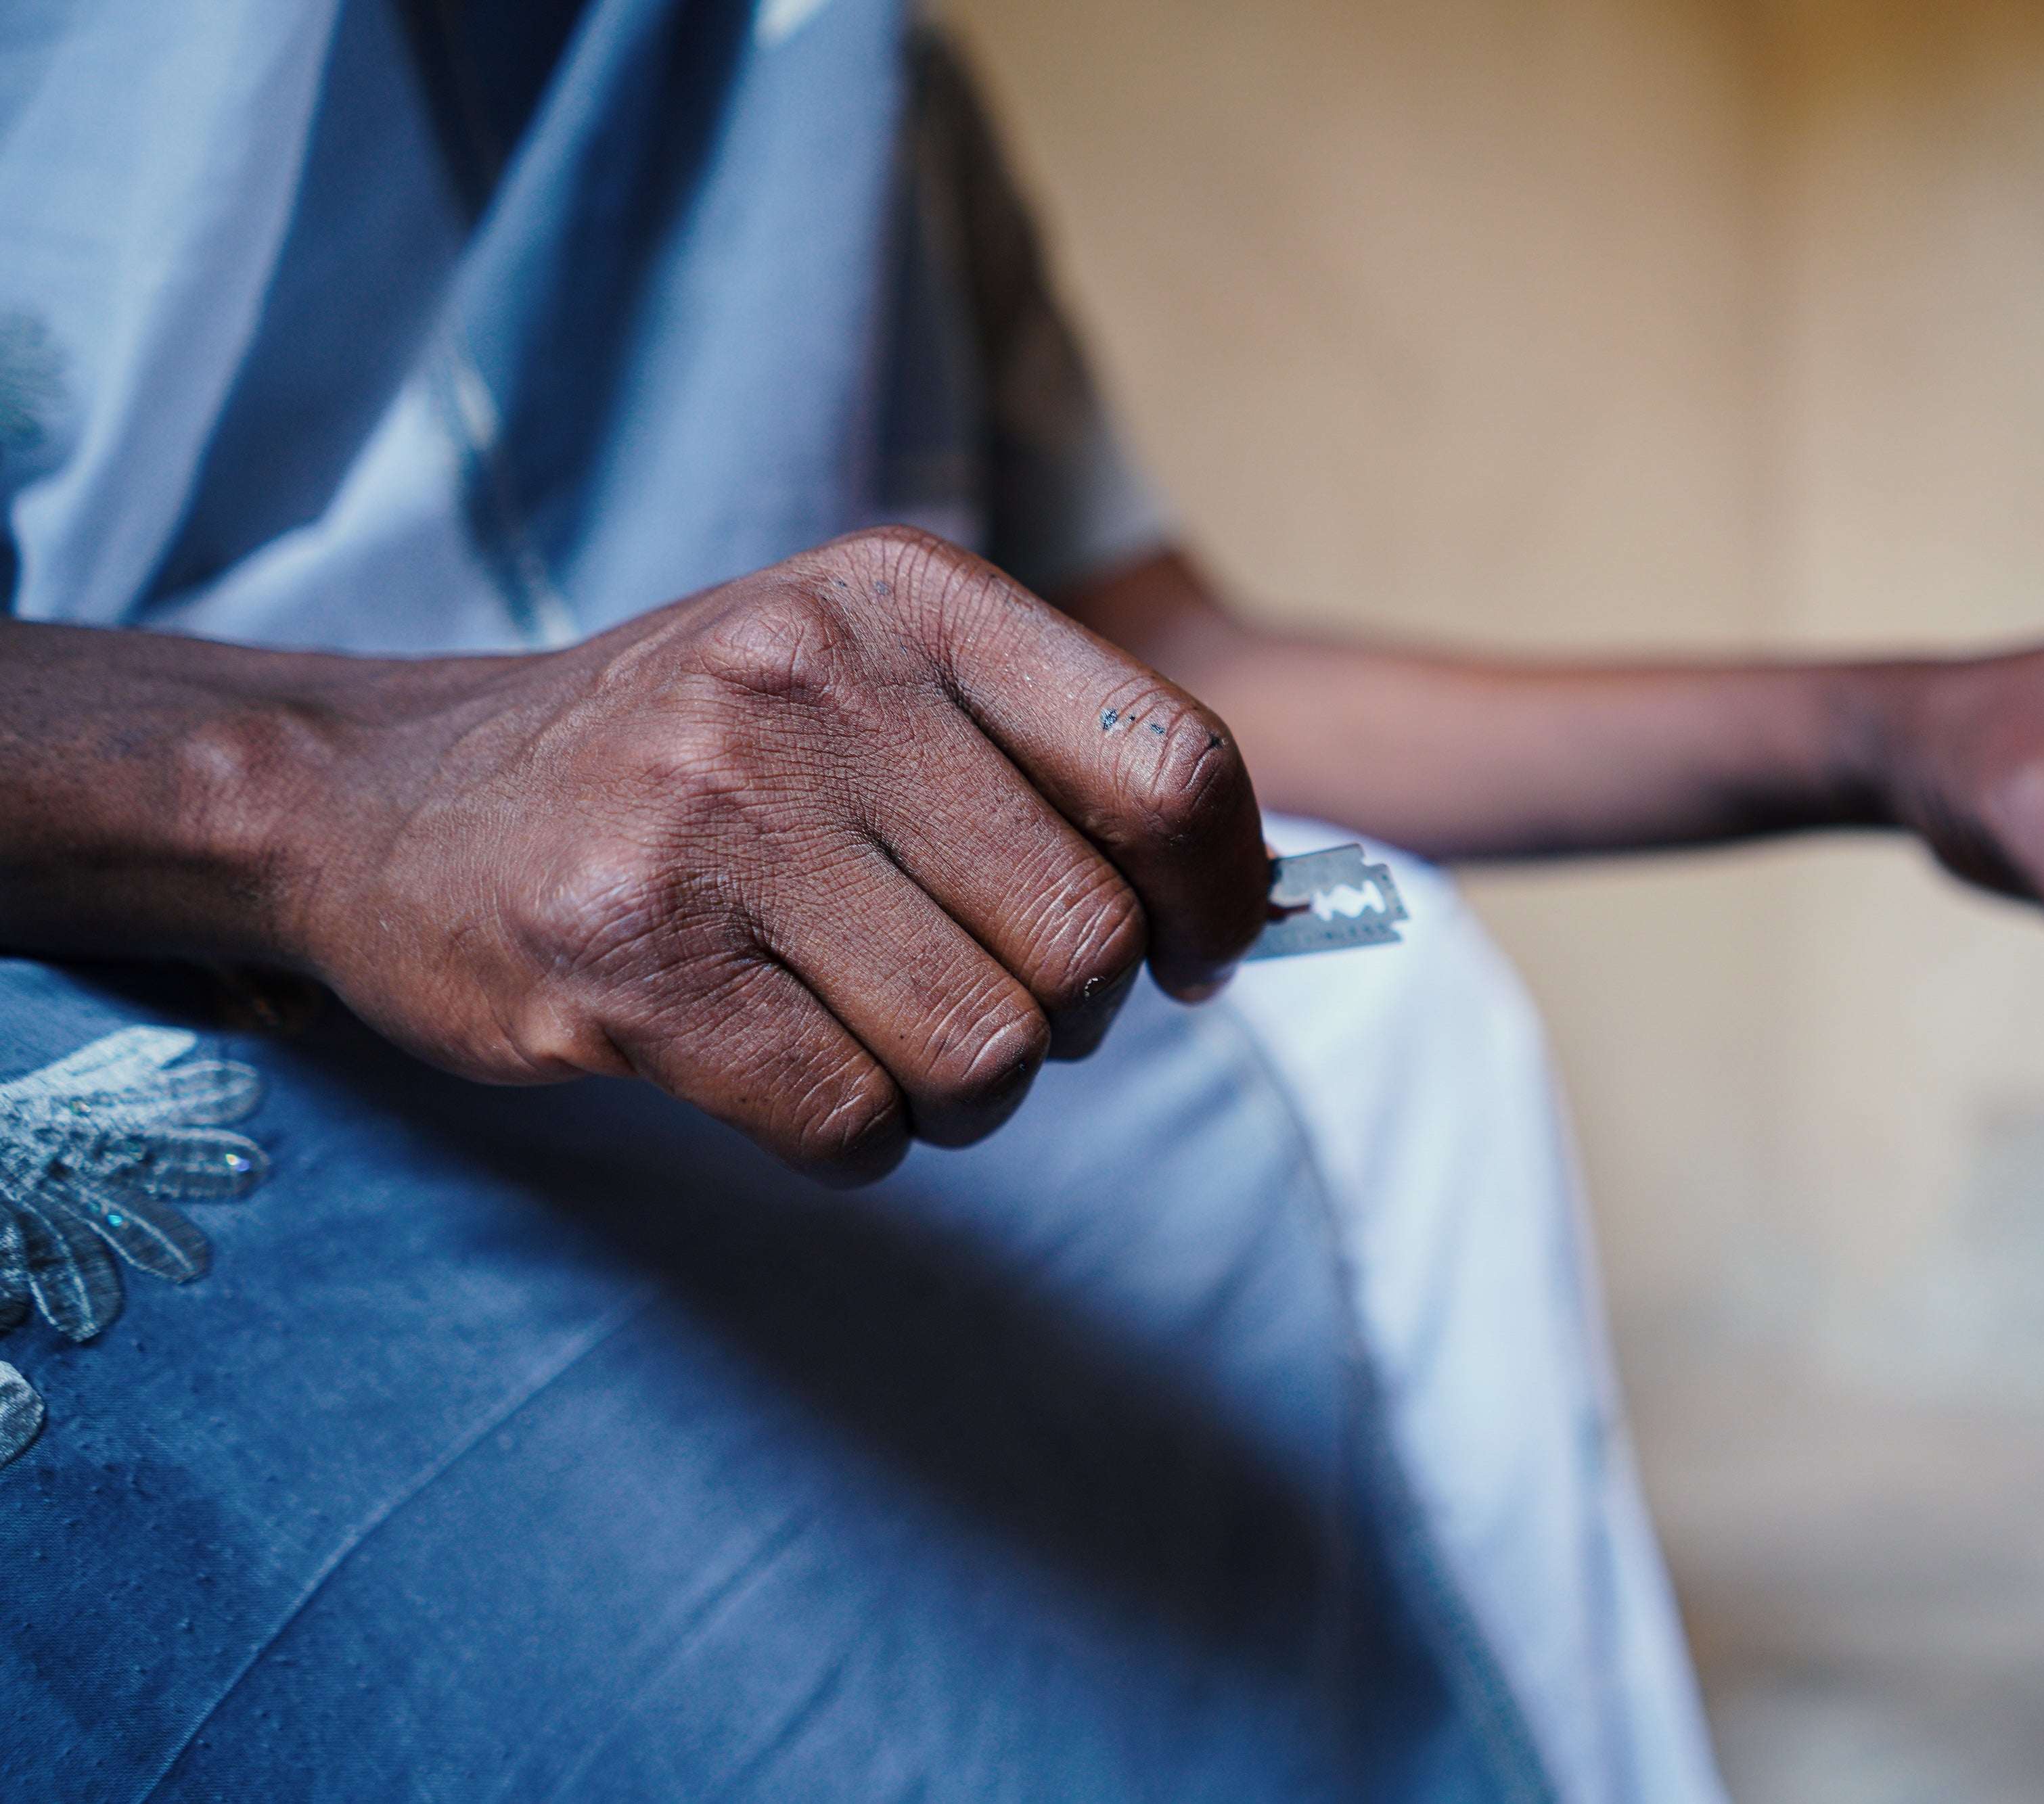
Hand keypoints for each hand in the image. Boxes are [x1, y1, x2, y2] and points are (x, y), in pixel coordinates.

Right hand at [293, 528, 1265, 1179]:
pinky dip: (855, 1138)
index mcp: (908, 597)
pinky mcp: (629, 963)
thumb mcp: (864, 676)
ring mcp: (712, 821)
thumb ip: (1047, 762)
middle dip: (1064, 1018)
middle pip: (1086, 944)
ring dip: (959, 1093)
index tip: (1197, 955)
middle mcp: (814, 683)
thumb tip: (1245, 910)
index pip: (1176, 767)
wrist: (385, 796)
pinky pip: (854, 1122)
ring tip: (874, 1037)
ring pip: (986, 1053)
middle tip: (983, 1003)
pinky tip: (784, 1070)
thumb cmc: (684, 757)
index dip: (1223, 894)